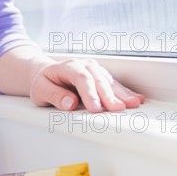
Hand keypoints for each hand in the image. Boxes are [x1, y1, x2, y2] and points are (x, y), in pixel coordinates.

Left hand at [29, 58, 144, 112]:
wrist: (45, 74)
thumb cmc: (43, 83)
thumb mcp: (40, 90)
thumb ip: (55, 96)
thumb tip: (70, 103)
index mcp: (68, 67)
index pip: (81, 78)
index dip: (90, 93)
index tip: (96, 108)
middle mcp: (84, 66)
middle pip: (98, 80)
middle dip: (108, 95)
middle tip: (117, 109)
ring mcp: (94, 70)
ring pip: (109, 81)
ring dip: (121, 94)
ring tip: (132, 104)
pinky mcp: (101, 77)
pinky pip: (114, 84)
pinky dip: (125, 92)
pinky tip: (136, 98)